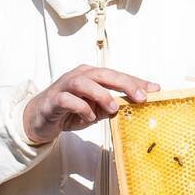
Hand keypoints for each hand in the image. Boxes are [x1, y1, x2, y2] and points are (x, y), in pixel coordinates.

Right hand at [22, 65, 159, 145]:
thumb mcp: (95, 110)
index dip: (136, 81)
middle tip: (140, 97)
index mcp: (91, 76)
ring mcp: (64, 86)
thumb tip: (134, 106)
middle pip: (103, 74)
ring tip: (112, 108)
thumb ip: (111, 106)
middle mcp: (79, 76)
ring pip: (84, 82)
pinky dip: (80, 108)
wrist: (39, 119)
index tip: (155, 89)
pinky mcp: (53, 100)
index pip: (117, 76)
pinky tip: (88, 118)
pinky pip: (67, 100)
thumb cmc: (69, 111)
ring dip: (101, 94)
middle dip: (123, 83)